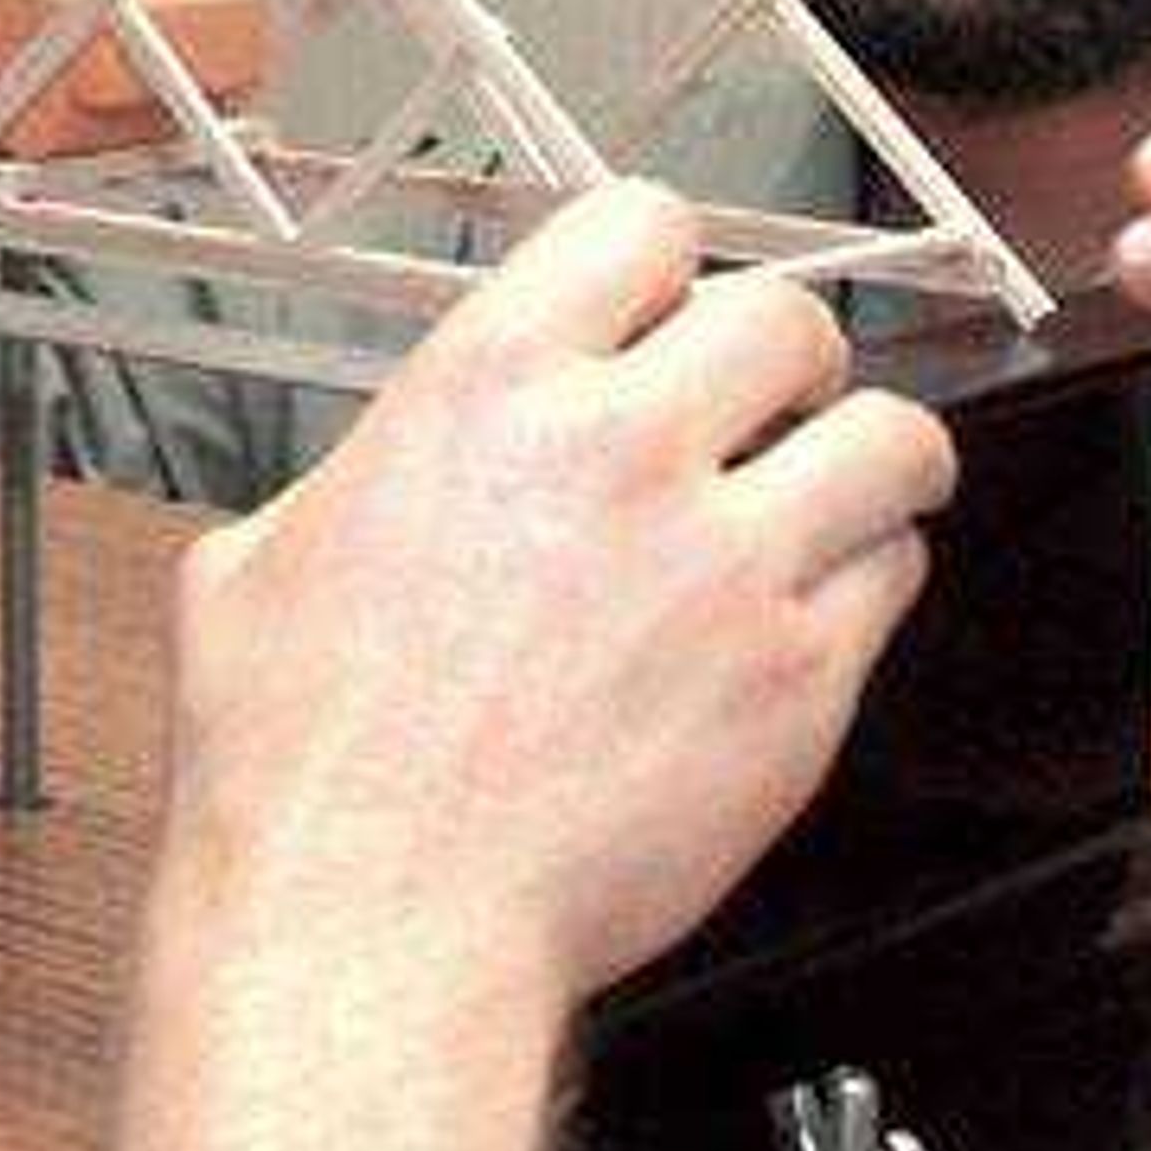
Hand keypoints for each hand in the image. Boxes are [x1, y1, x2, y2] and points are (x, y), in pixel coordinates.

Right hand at [15, 184, 944, 1150]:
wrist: (373, 925)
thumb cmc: (297, 767)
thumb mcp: (255, 560)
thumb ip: (364, 476)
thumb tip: (400, 471)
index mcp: (484, 385)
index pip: (645, 224)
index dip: (665, 270)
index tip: (666, 315)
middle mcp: (618, 446)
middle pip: (790, 317)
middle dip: (782, 363)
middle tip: (766, 414)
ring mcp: (724, 563)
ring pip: (888, 434)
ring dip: (866, 459)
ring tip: (842, 495)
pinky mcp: (796, 681)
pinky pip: (896, 574)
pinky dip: (868, 581)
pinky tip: (813, 613)